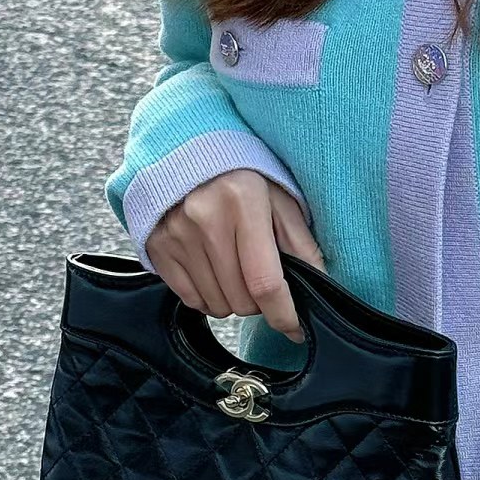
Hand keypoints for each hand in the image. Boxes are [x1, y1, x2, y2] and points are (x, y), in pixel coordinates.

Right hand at [145, 170, 325, 341]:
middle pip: (241, 300)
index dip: (284, 314)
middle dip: (259, 303)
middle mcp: (205, 220)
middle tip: (261, 279)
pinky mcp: (157, 247)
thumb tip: (322, 286)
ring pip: (217, 305)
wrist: (184, 151)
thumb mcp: (279, 197)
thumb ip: (301, 243)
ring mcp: (177, 235)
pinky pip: (191, 299)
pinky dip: (209, 297)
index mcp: (243, 202)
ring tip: (236, 270)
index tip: (295, 328)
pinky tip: (215, 272)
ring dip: (234, 301)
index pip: (265, 281)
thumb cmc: (241, 175)